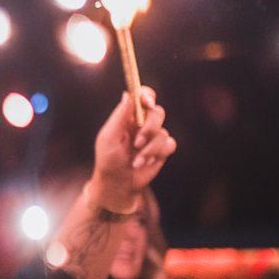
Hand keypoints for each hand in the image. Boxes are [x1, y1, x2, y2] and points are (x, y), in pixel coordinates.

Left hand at [87, 87, 174, 211]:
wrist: (118, 183)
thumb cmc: (108, 160)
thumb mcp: (109, 137)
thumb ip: (119, 116)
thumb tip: (127, 94)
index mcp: (128, 117)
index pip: (142, 97)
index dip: (147, 95)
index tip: (147, 102)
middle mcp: (143, 124)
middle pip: (157, 112)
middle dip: (150, 128)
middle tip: (137, 143)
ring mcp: (153, 137)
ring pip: (163, 132)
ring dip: (149, 148)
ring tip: (135, 161)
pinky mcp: (162, 150)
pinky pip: (169, 144)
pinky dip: (157, 154)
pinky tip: (144, 163)